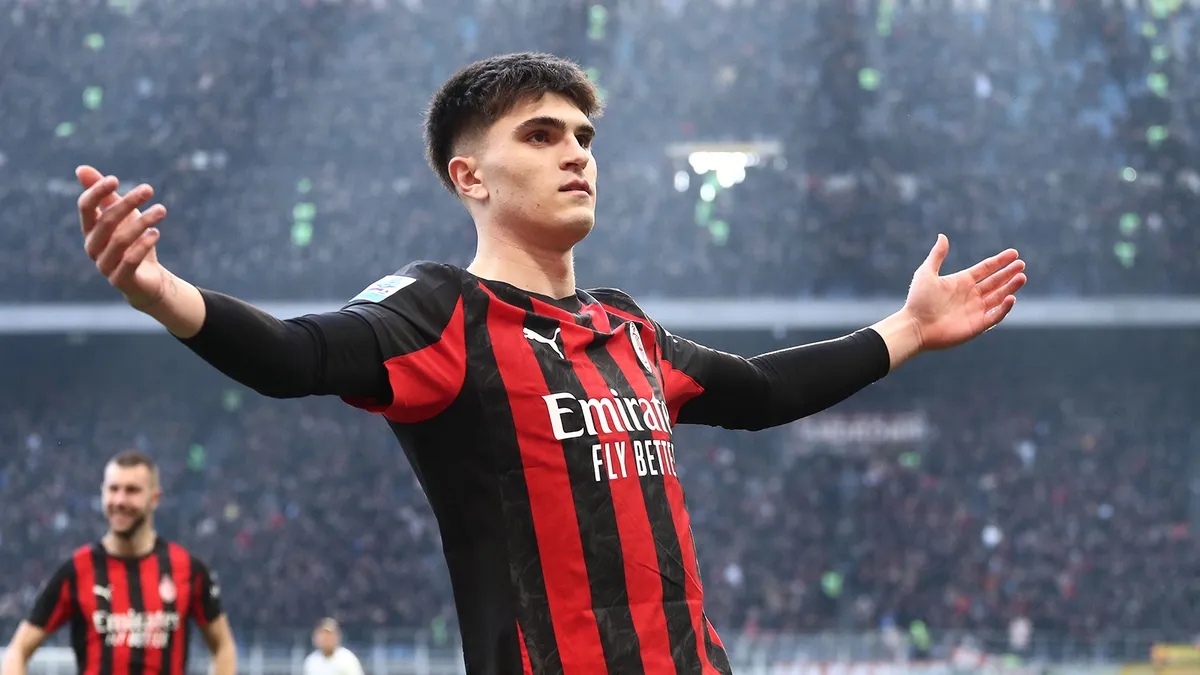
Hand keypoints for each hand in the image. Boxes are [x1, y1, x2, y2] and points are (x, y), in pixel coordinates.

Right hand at [77, 165, 170, 308]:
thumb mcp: (122, 215)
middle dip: (128, 203)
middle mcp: (92, 246)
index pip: (86, 207)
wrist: (147, 279)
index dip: (96, 192)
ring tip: (162, 209)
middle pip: (106, 221)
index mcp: (90, 229)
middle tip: (149, 188)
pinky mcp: (120, 280)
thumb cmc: (133, 242)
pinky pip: (129, 260)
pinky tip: (156, 233)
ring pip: (120, 240)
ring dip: (143, 222)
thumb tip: (80, 168)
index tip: (115, 179)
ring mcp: (104, 265)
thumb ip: (104, 194)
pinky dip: (143, 245)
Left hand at [902, 234, 1026, 351]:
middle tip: (1021, 265)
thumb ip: (937, 255)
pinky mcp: (977, 325)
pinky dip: (1004, 308)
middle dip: (1009, 273)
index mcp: (961, 281)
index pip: (985, 269)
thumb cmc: (918, 300)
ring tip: (1022, 277)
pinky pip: (995, 316)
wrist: (914, 326)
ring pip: (998, 297)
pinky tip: (1011, 297)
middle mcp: (970, 295)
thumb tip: (942, 236)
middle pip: (995, 282)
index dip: (999, 261)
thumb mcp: (926, 273)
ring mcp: (975, 310)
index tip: (1014, 254)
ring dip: (1010, 287)